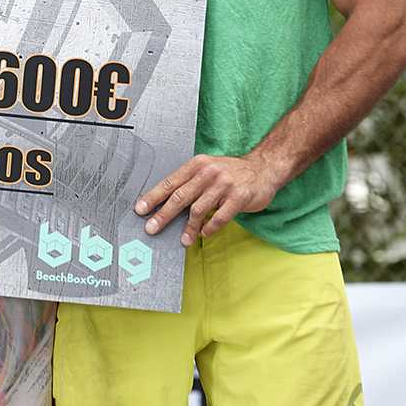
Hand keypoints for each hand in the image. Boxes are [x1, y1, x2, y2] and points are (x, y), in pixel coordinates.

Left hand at [136, 152, 281, 245]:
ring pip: (199, 209)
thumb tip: (165, 204)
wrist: (264, 168)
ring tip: (183, 240)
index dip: (153, 197)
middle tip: (152, 228)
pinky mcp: (239, 197)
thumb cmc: (231, 172)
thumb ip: (190, 183)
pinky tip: (204, 234)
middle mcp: (208, 173)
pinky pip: (220, 217)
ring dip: (189, 228)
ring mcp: (224, 184)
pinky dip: (210, 228)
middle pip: (180, 196)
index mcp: (197, 165)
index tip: (140, 210)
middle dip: (164, 215)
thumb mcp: (207, 169)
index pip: (170, 183)